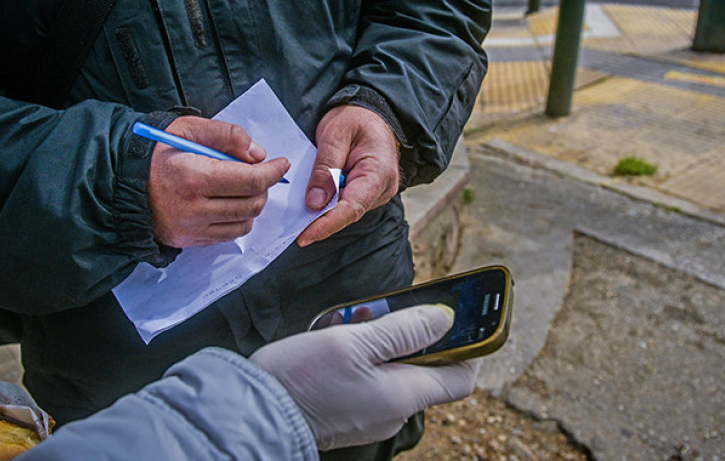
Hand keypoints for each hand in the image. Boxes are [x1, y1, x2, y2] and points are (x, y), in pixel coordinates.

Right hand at [148, 117, 289, 247]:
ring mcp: (191, 228)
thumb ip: (226, 135)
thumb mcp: (187, 129)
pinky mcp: (189, 240)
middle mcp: (193, 208)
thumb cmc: (155, 152)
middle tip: (258, 172)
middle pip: (252, 203)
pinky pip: (229, 235)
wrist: (122, 182)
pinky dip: (238, 219)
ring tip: (241, 187)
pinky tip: (228, 203)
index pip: (251, 180)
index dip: (273, 172)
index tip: (281, 164)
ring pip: (244, 222)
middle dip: (264, 186)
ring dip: (252, 204)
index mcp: (193, 177)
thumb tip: (258, 154)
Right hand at [249, 305, 477, 450]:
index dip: (472, 347)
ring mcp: (371, 415)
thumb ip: (404, 330)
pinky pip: (373, 381)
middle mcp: (394, 411)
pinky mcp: (350, 413)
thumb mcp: (355, 341)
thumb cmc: (302, 377)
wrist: (252, 412)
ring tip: (357, 320)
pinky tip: (340, 339)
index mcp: (404, 395)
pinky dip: (367, 358)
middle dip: (417, 336)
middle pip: (428, 371)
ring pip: (397, 373)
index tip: (469, 318)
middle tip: (394, 308)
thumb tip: (446, 319)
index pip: (462, 377)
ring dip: (386, 343)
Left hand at [297, 105, 398, 245]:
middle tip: (290, 225)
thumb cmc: (354, 118)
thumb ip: (325, 168)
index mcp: (379, 172)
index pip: (352, 207)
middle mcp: (382, 188)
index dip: (327, 224)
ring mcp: (375, 193)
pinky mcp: (365, 193)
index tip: (305, 236)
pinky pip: (344, 203)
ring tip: (297, 211)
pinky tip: (310, 200)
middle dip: (319, 220)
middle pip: (347, 212)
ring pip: (344, 210)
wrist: (368, 112)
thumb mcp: (335, 135)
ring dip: (321, 211)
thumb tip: (314, 203)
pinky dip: (326, 203)